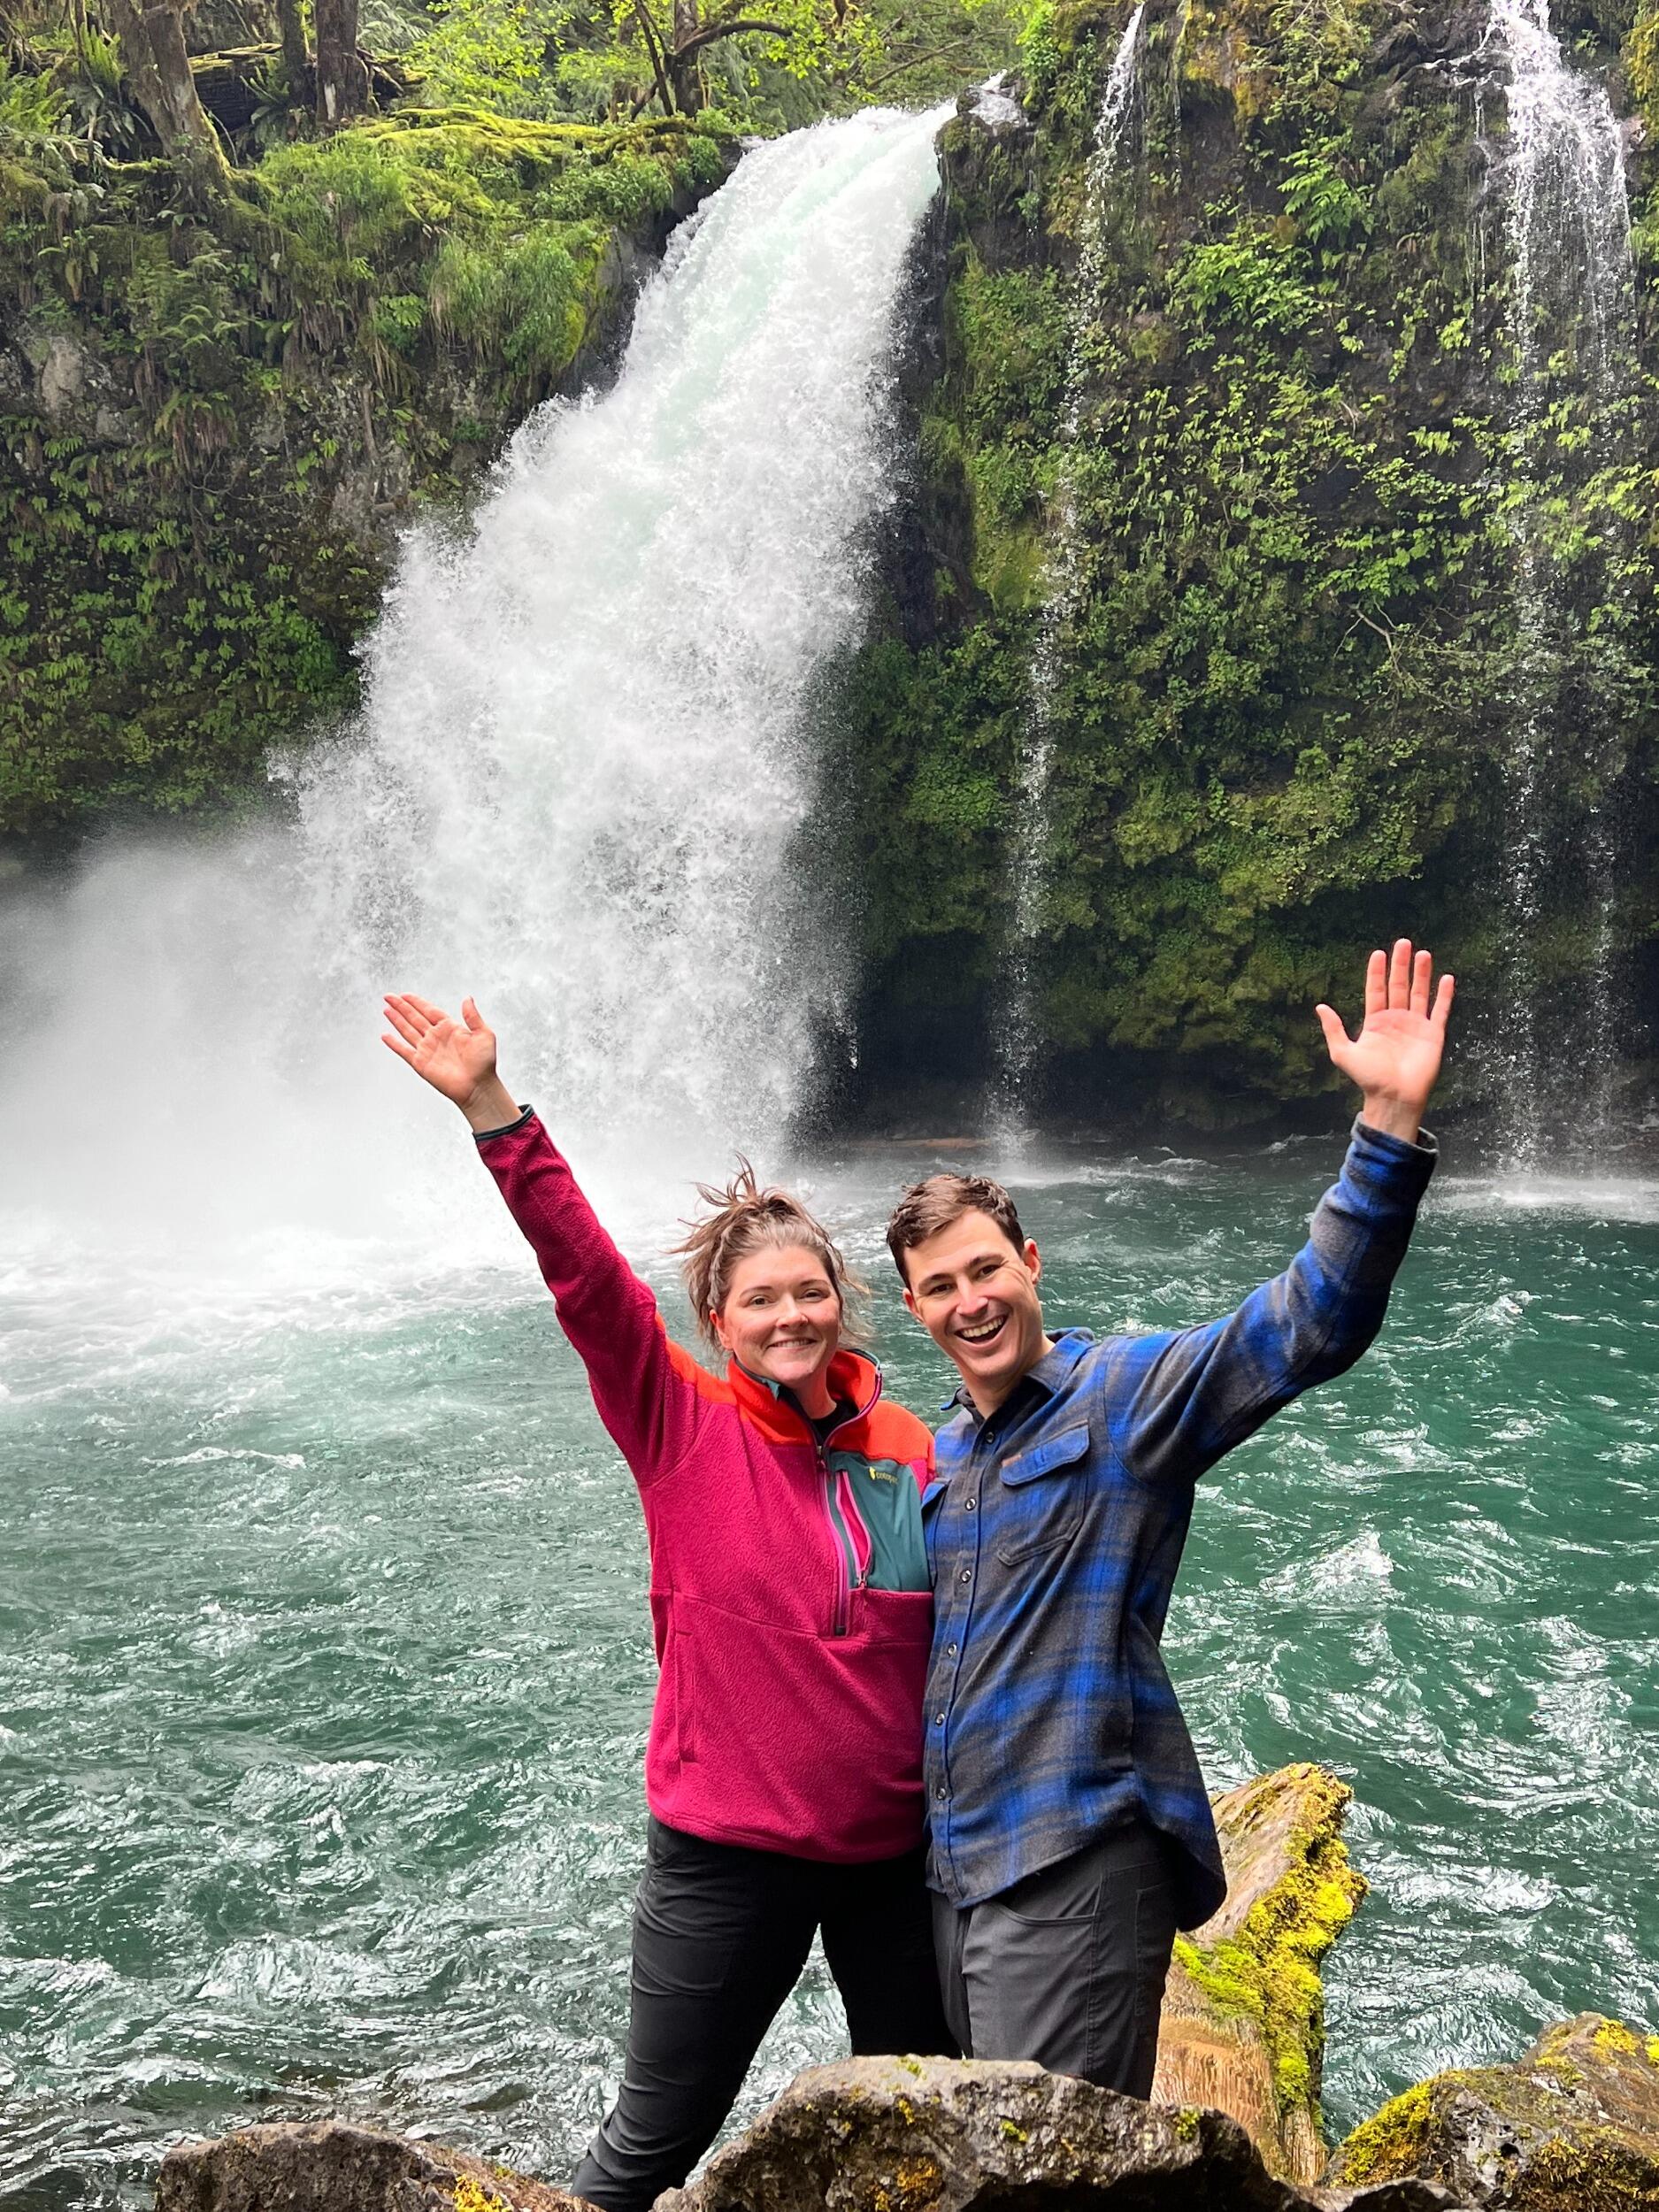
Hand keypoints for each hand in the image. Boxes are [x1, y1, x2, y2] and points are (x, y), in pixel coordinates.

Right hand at [382, 993, 518, 1131]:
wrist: (478, 1086)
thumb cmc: (484, 1063)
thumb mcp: (484, 1034)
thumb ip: (473, 1016)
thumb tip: (467, 998)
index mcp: (450, 1028)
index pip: (429, 1011)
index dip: (417, 1002)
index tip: (405, 995)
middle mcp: (436, 1037)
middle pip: (414, 1017)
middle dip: (401, 1006)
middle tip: (388, 997)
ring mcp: (427, 1050)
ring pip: (407, 1031)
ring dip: (396, 1020)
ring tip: (386, 1009)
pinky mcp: (421, 1064)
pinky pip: (404, 1051)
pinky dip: (394, 1044)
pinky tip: (385, 1036)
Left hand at [1315, 941, 1453, 1144]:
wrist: (1393, 1097)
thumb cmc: (1368, 1079)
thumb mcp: (1344, 1053)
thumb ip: (1334, 1029)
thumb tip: (1320, 1007)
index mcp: (1375, 1022)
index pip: (1376, 990)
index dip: (1377, 972)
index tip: (1378, 953)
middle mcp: (1396, 1020)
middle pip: (1399, 986)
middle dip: (1401, 965)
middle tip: (1403, 943)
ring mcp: (1416, 1026)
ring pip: (1420, 993)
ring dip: (1422, 974)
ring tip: (1423, 954)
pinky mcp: (1433, 1035)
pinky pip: (1440, 1011)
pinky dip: (1444, 995)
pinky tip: (1446, 978)